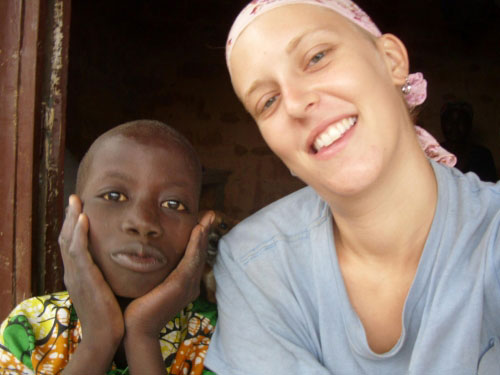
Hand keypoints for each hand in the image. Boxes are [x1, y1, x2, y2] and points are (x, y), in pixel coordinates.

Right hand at [59, 195, 122, 373]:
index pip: (71, 244)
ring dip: (71, 219)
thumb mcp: (105, 287)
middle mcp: (73, 272)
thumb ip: (106, 272)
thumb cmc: (110, 312)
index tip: (80, 208)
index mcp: (78, 273)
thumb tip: (119, 258)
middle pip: (65, 238)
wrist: (105, 335)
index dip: (73, 225)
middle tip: (75, 198)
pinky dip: (79, 234)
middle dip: (69, 217)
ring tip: (76, 201)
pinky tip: (83, 220)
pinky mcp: (84, 279)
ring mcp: (76, 275)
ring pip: (68, 241)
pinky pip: (79, 252)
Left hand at [122, 210, 214, 373]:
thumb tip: (141, 253)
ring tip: (208, 217)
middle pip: (200, 252)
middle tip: (210, 214)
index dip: (198, 239)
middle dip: (205, 232)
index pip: (193, 256)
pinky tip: (199, 229)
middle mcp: (190, 284)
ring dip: (204, 234)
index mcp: (183, 284)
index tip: (199, 221)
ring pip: (198, 253)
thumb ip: (150, 269)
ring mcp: (188, 285)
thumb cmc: (135, 307)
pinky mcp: (181, 285)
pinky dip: (196, 243)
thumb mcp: (147, 283)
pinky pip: (191, 259)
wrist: (133, 329)